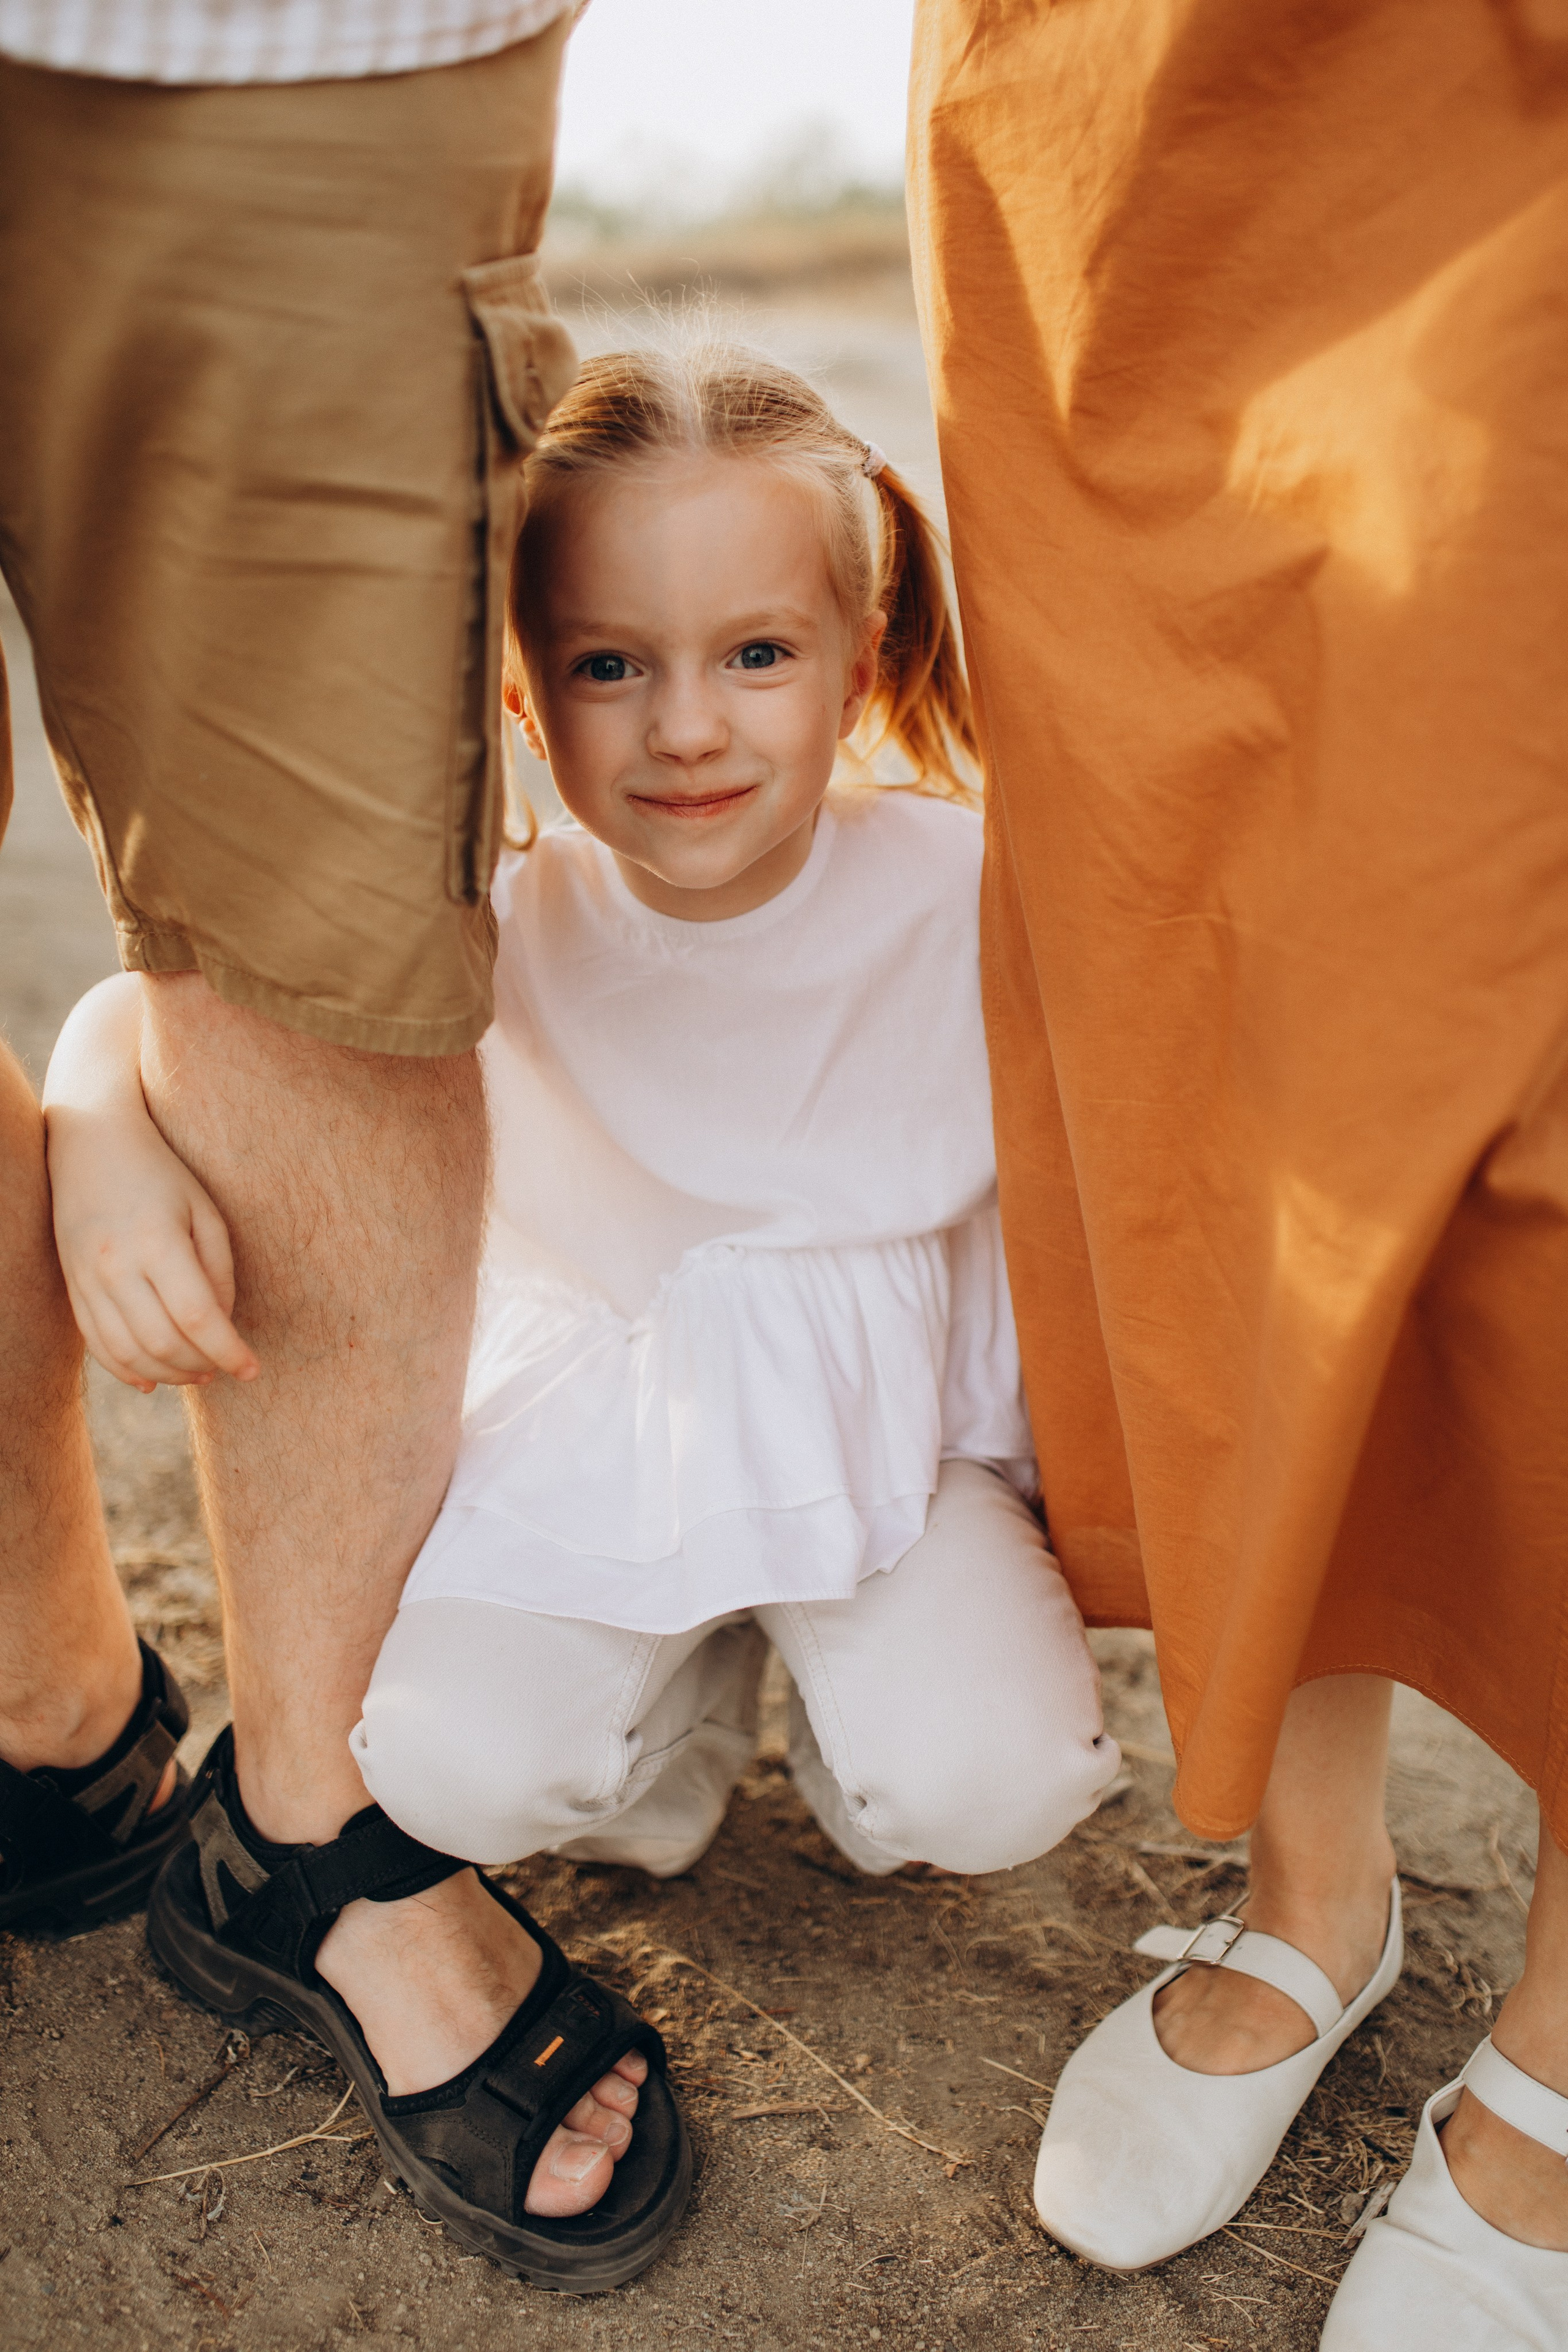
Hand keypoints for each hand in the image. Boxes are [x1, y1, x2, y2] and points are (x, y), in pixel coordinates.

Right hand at [48, 1111, 257, 1392]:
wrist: (91, 1146)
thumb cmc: (161, 1175)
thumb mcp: (205, 1211)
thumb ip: (219, 1270)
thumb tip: (222, 1324)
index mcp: (157, 1242)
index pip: (197, 1317)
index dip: (228, 1351)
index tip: (253, 1369)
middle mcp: (116, 1266)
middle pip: (162, 1342)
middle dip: (201, 1365)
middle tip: (226, 1368)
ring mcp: (87, 1280)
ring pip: (128, 1352)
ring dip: (168, 1374)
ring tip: (198, 1374)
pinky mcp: (73, 1287)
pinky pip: (97, 1344)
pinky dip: (126, 1371)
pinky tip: (153, 1381)